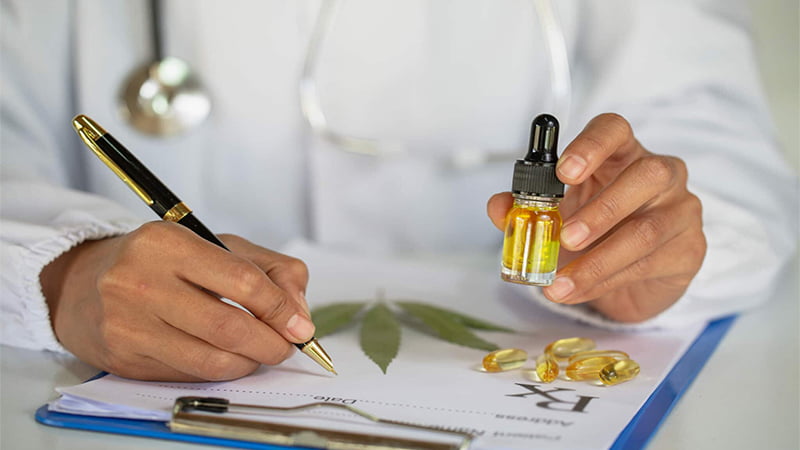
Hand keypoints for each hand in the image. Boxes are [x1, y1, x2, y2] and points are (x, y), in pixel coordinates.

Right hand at [40, 221, 311, 380]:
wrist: (85, 284)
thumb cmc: (162, 262)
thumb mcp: (219, 246)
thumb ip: (271, 270)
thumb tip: (299, 316)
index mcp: (168, 242)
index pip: (242, 281)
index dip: (280, 309)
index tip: (300, 326)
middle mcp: (141, 281)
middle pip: (229, 327)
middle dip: (271, 344)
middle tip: (286, 347)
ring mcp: (128, 324)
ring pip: (211, 360)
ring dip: (249, 363)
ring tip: (258, 352)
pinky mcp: (124, 359)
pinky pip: (189, 374)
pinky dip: (220, 370)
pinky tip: (225, 357)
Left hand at [488, 113, 705, 321]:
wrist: (629, 276)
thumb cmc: (594, 230)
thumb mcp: (557, 214)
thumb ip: (526, 208)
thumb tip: (499, 207)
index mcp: (622, 153)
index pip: (614, 130)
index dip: (591, 145)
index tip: (564, 171)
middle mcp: (660, 174)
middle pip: (646, 174)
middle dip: (602, 209)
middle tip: (566, 237)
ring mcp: (680, 210)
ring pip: (647, 230)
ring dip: (598, 261)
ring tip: (561, 282)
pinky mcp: (689, 250)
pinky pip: (648, 265)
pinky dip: (606, 281)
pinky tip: (579, 290)